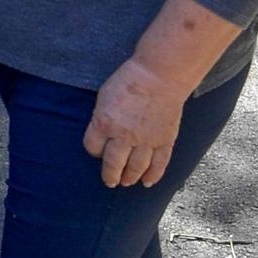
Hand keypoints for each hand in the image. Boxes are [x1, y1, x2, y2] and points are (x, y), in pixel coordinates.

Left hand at [84, 56, 187, 186]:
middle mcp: (123, 135)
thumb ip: (101, 118)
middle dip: (110, 176)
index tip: (98, 151)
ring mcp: (145, 140)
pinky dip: (153, 175)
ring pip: (136, 168)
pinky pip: (159, 164)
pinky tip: (147, 182)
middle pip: (113, 164)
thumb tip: (102, 134)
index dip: (94, 151)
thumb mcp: (104, 96)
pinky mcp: (164, 140)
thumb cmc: (129, 80)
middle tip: (110, 182)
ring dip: (130, 178)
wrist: (160, 75)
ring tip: (126, 182)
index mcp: (104, 123)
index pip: (93, 148)